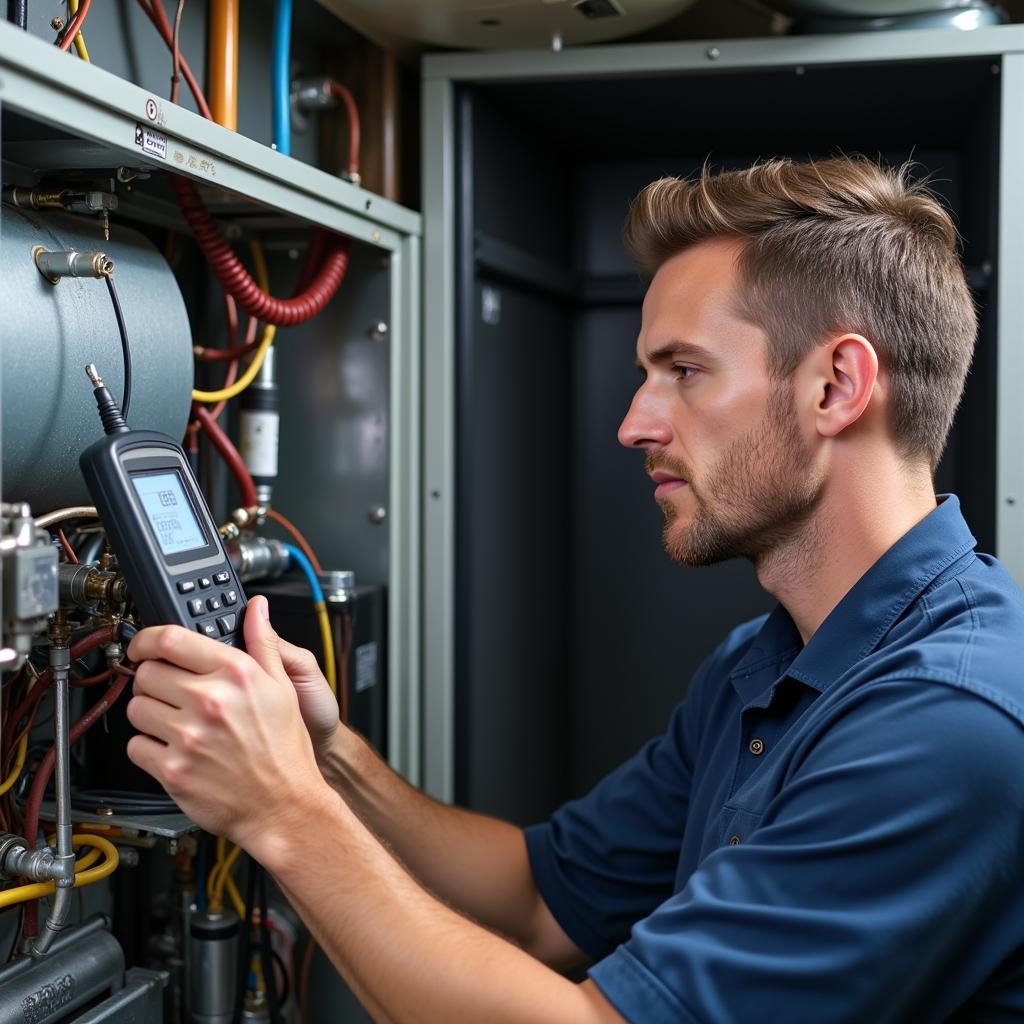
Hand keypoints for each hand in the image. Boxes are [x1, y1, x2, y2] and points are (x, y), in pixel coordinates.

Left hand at [124, 595, 336, 852]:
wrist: (285, 805)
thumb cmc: (284, 750)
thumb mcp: (283, 686)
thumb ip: (263, 642)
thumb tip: (257, 609)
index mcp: (235, 673)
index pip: (169, 639)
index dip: (146, 640)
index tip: (142, 646)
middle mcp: (210, 700)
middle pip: (146, 673)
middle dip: (153, 680)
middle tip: (170, 693)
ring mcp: (189, 736)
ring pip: (136, 709)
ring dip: (149, 714)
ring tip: (175, 723)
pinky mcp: (173, 770)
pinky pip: (136, 747)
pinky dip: (148, 749)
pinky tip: (174, 750)